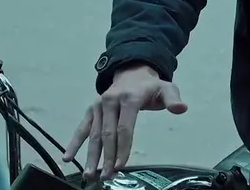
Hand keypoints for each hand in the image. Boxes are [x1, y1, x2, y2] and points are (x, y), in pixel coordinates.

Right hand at [63, 64, 187, 180]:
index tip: (121, 166)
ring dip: (91, 156)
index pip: (124, 127)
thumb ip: (173, 99)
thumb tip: (181, 108)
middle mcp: (110, 101)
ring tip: (90, 175)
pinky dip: (75, 143)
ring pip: (94, 134)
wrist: (132, 73)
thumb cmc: (150, 87)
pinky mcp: (91, 111)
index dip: (123, 147)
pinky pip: (82, 128)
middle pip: (108, 133)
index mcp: (128, 98)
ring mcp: (98, 106)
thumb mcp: (165, 88)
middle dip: (107, 157)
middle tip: (107, 177)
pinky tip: (68, 158)